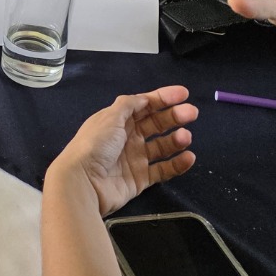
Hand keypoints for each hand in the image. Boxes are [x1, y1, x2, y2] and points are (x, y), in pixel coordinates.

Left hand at [46, 86, 196, 216]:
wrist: (83, 181)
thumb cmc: (95, 144)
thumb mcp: (110, 117)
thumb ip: (128, 105)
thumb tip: (144, 98)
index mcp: (117, 120)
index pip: (144, 105)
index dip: (163, 98)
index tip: (183, 94)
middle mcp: (127, 137)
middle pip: (155, 124)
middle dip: (173, 116)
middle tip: (192, 113)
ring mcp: (134, 158)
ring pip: (161, 146)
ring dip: (176, 140)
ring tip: (186, 137)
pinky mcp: (140, 179)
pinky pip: (163, 169)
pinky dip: (177, 164)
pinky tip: (188, 157)